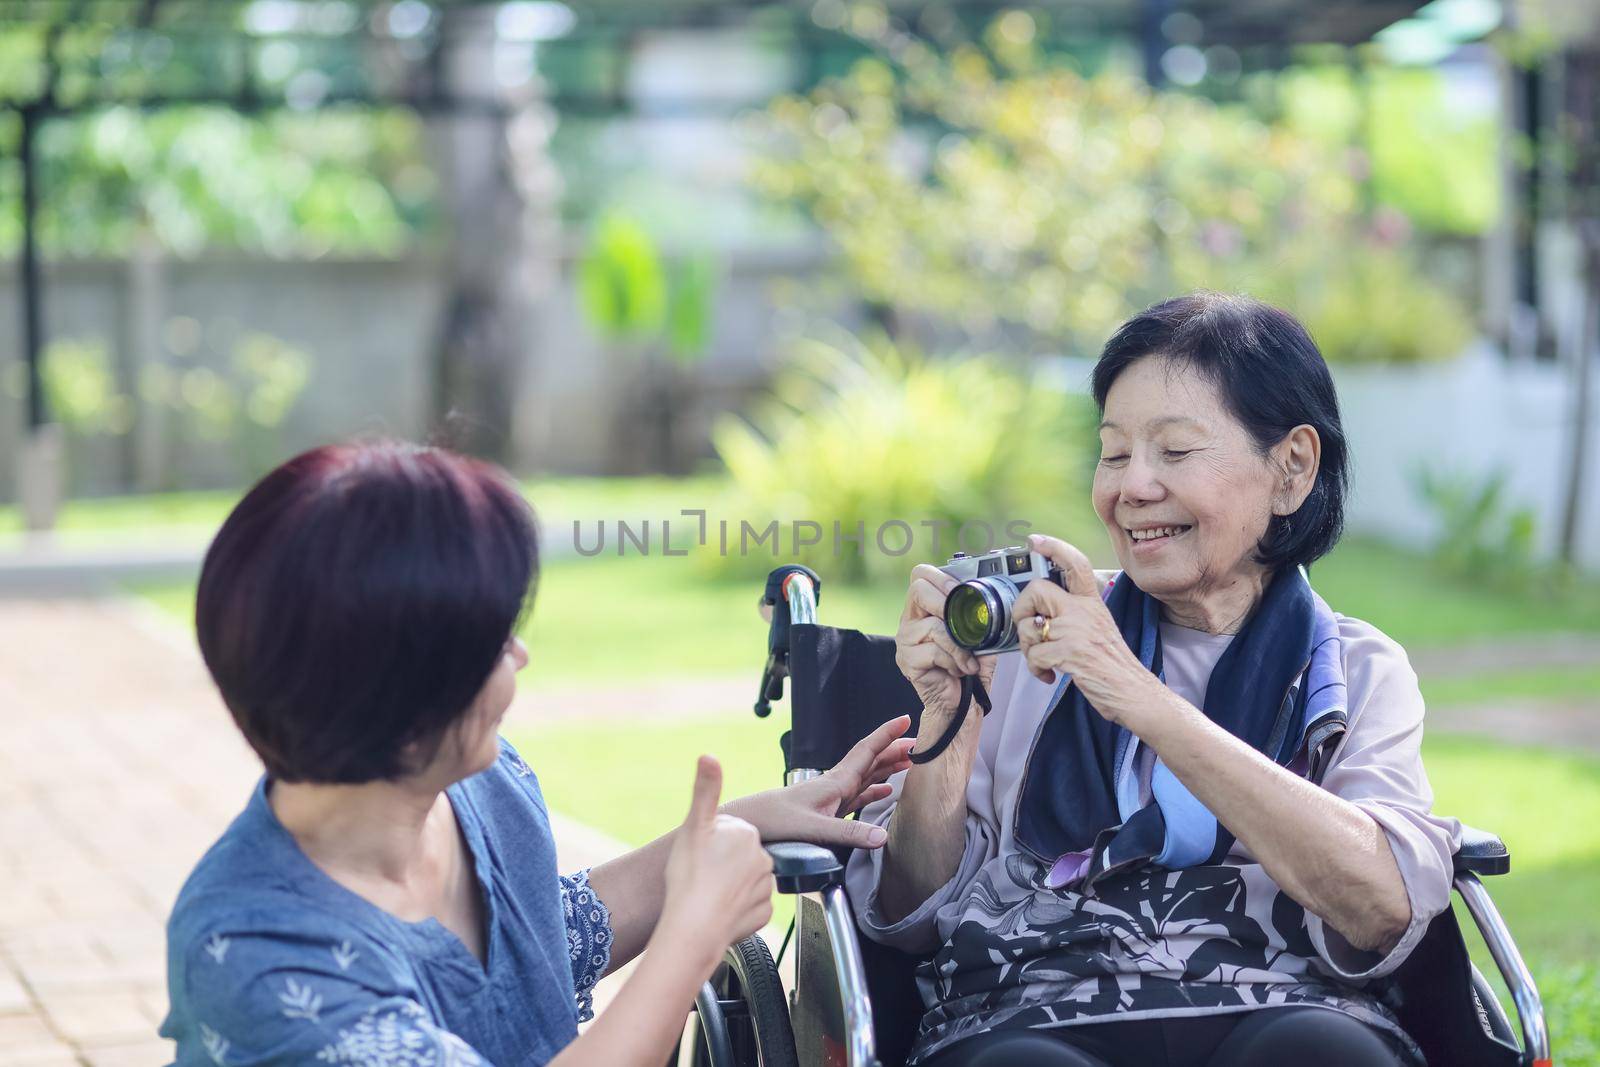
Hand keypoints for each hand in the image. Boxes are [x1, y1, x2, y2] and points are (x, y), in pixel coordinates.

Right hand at [660, 757, 774, 964]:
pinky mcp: (764, 914)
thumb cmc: (690, 878)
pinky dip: (736, 909)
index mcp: (747, 835)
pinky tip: (720, 910)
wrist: (694, 927)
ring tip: (709, 895)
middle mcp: (763, 859)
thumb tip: (709, 756)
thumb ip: (706, 790)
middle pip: (739, 857)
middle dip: (723, 864)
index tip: (700, 856)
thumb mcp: (694, 827)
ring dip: (730, 887)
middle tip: (702, 876)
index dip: (710, 844)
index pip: (729, 833)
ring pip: (745, 882)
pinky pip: (749, 907)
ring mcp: (766, 888)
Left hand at [726, 715, 915, 849]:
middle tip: (921, 743)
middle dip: (896, 749)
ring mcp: (832, 796)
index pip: (867, 750)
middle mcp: (835, 784)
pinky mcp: (827, 809)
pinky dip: (875, 789)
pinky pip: (859, 794)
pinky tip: (885, 791)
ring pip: (867, 774)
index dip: (887, 734)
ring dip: (889, 767)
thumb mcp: (814, 829)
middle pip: (872, 760)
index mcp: (835, 781)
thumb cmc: (774, 820)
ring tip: (910, 762)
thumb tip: (883, 837)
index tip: (906, 718)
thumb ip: (849, 834)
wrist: (749, 823)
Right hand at [894, 564, 997, 719]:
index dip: (940, 576)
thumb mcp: (979, 637)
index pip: (920, 575)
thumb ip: (979, 617)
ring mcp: (905, 640)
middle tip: (964, 623)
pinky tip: (959, 671)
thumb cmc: (968, 671)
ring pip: (934, 625)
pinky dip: (954, 660)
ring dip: (959, 645)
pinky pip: (934, 650)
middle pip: (918, 590)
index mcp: (924, 609)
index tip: (960, 591)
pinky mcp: (907, 660)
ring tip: (968, 662)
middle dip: (947, 603)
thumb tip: (995, 600)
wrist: (960, 707)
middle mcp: (909, 621)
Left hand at [1012, 535, 1142, 716]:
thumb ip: (1074, 614)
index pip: (1075, 563)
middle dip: (1021, 610)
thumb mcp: (1098, 627)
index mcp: (1092, 602)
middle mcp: (1084, 611)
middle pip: (1037, 589)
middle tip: (1029, 630)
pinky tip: (1049, 674)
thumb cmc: (1113, 664)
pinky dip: (1036, 669)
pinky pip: (1034, 655)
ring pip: (1029, 627)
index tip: (1035, 541)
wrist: (1134, 692)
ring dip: (1028, 649)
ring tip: (1043, 660)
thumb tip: (1042, 613)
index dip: (1053, 548)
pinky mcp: (1070, 652)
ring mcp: (1077, 630)